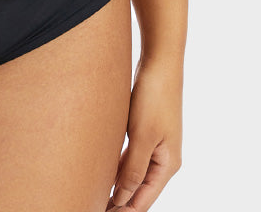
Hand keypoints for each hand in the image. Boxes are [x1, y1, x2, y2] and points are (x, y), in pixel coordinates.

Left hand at [106, 55, 183, 210]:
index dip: (124, 211)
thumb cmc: (153, 97)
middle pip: (139, 190)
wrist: (159, 63)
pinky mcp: (144, 130)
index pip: (144, 199)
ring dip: (117, 185)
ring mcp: (155, 144)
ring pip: (133, 174)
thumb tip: (122, 198)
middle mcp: (164, 158)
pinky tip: (103, 172)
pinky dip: (118, 167)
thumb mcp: (142, 136)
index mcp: (168, 164)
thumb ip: (133, 168)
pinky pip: (130, 157)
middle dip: (119, 202)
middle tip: (92, 206)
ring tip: (95, 196)